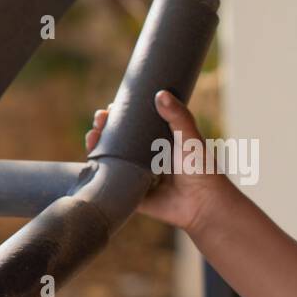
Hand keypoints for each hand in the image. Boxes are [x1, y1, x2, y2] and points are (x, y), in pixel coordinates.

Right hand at [85, 90, 229, 230]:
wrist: (204, 202)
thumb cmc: (201, 168)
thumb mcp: (190, 138)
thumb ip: (179, 117)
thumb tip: (161, 94)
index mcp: (157, 142)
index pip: (133, 125)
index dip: (119, 116)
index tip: (111, 107)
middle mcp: (144, 158)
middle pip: (117, 140)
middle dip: (103, 128)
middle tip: (100, 119)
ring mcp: (136, 175)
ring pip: (110, 159)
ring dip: (96, 145)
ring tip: (93, 134)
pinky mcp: (130, 194)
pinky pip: (110, 183)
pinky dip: (98, 171)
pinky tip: (91, 158)